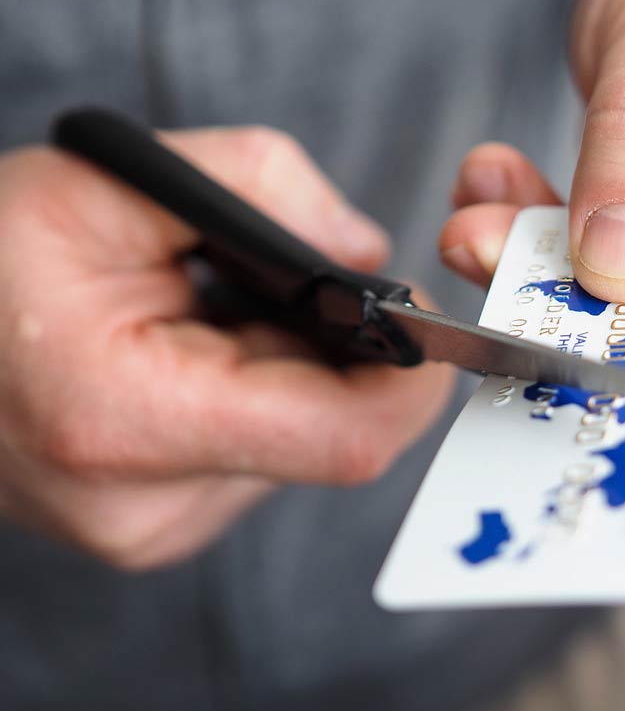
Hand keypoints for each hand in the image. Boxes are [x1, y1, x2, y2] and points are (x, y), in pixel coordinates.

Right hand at [0, 127, 452, 568]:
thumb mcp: (116, 178)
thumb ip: (265, 188)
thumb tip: (368, 254)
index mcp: (130, 423)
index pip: (347, 438)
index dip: (411, 378)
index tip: (422, 317)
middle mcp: (148, 507)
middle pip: (334, 438)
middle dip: (342, 355)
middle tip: (281, 286)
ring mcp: (151, 532)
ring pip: (301, 449)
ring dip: (295, 374)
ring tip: (210, 318)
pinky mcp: (156, 531)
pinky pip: (260, 460)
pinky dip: (258, 399)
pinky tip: (196, 356)